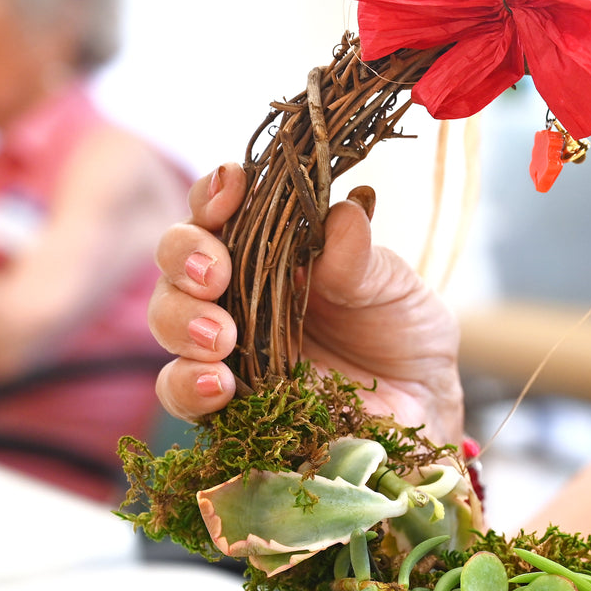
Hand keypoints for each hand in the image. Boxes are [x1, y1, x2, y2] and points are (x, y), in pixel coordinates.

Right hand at [150, 163, 464, 443]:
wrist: (422, 402)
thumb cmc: (401, 329)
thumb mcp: (392, 287)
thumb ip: (360, 259)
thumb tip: (342, 215)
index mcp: (269, 247)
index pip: (220, 209)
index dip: (214, 193)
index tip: (232, 187)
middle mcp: (236, 290)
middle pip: (178, 261)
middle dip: (186, 257)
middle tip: (214, 274)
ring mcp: (226, 347)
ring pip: (169, 322)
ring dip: (181, 322)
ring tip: (220, 337)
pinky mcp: (226, 402)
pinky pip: (183, 393)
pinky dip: (188, 385)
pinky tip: (218, 385)